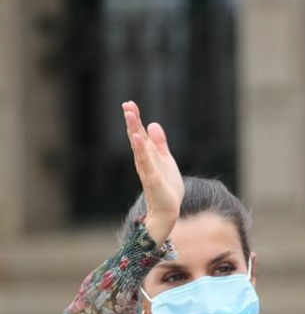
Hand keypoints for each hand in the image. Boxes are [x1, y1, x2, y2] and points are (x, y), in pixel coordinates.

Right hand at [122, 101, 183, 245]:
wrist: (168, 209)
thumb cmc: (166, 186)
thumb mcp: (166, 160)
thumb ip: (160, 143)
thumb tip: (153, 124)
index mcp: (149, 155)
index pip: (140, 134)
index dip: (136, 119)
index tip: (129, 103)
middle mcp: (144, 160)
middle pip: (136, 137)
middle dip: (132, 122)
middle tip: (127, 105)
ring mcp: (147, 169)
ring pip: (139, 148)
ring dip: (134, 131)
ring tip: (130, 116)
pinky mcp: (152, 179)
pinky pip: (146, 163)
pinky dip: (141, 151)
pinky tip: (138, 139)